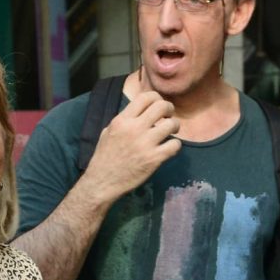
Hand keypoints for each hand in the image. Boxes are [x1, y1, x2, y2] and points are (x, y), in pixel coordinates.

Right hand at [81, 70, 180, 201]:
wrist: (103, 182)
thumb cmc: (105, 157)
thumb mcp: (108, 131)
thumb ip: (124, 120)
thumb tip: (140, 112)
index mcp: (122, 120)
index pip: (145, 97)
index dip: (156, 98)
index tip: (158, 105)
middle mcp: (134, 128)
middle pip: (161, 106)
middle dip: (169, 109)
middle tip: (168, 116)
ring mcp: (145, 143)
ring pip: (171, 124)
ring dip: (175, 126)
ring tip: (171, 132)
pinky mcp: (154, 159)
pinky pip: (175, 145)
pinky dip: (175, 145)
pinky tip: (169, 147)